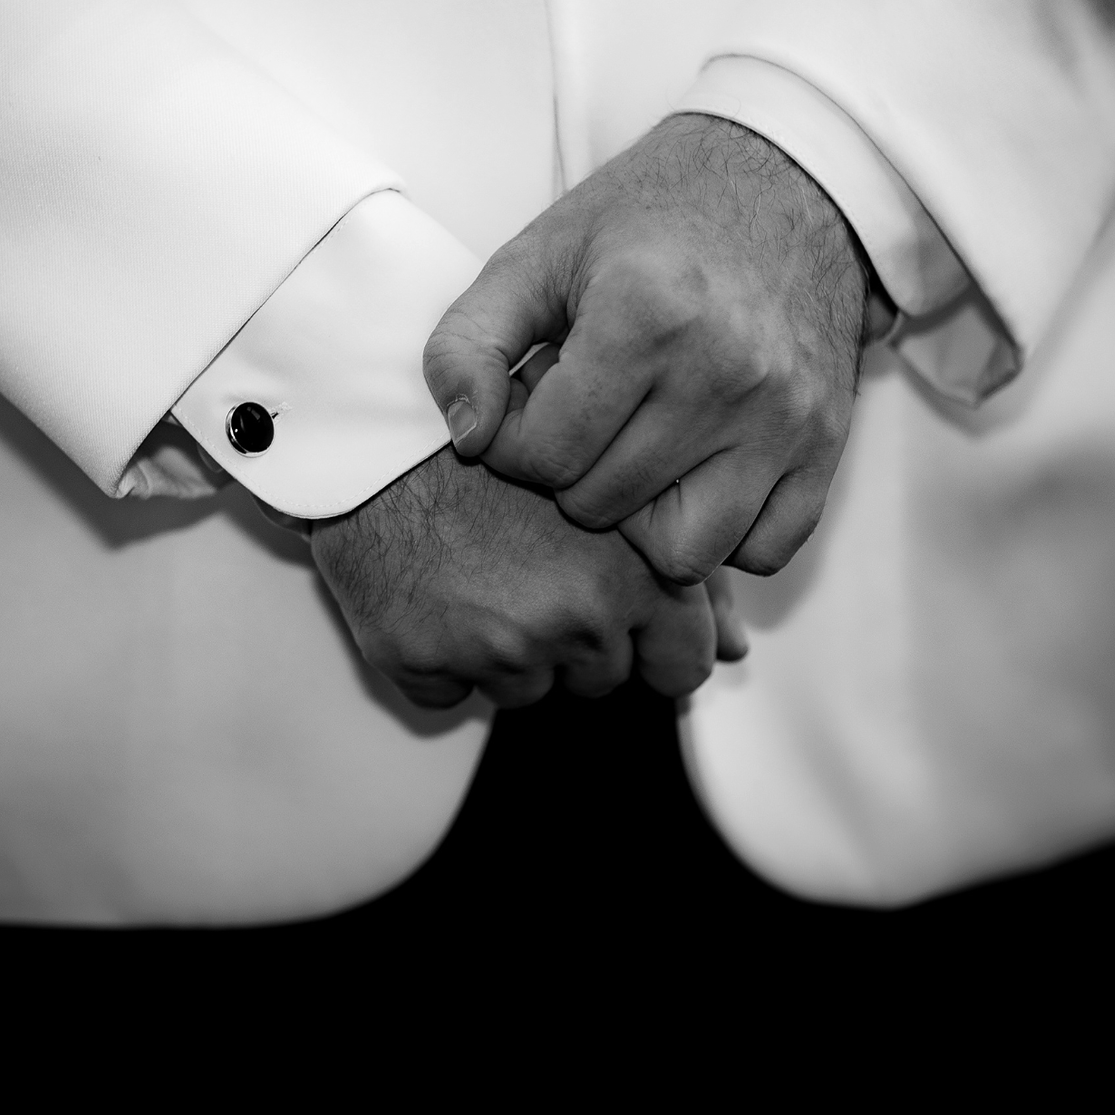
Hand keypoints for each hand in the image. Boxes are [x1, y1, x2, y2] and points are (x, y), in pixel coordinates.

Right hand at [309, 445, 725, 710]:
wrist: (379, 418)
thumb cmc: (505, 438)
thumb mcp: (615, 483)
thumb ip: (687, 570)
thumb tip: (735, 652)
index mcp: (634, 573)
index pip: (682, 665)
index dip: (652, 644)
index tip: (617, 612)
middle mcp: (573, 618)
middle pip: (600, 680)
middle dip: (575, 640)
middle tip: (530, 566)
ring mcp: (494, 648)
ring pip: (525, 692)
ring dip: (507, 652)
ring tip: (478, 569)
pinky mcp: (420, 661)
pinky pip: (447, 696)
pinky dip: (441, 661)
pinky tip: (431, 593)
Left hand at [423, 113, 882, 585]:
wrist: (787, 181)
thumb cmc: (649, 220)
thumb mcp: (537, 254)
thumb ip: (469, 342)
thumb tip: (468, 438)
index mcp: (646, 314)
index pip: (543, 455)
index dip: (513, 436)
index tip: (533, 394)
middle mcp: (725, 372)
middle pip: (603, 504)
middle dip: (571, 469)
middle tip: (585, 410)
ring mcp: (786, 415)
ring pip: (684, 551)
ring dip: (643, 516)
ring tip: (636, 448)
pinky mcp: (828, 442)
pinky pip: (764, 549)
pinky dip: (725, 531)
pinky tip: (698, 471)